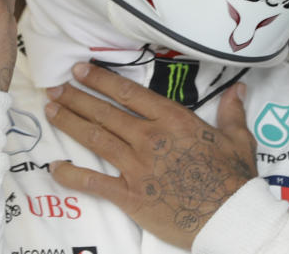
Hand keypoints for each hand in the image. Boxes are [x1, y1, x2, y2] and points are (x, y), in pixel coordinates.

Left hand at [45, 63, 256, 248]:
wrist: (231, 218)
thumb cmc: (234, 179)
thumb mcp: (238, 139)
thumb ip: (231, 112)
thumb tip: (238, 89)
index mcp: (172, 120)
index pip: (128, 93)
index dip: (101, 79)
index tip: (81, 69)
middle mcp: (149, 138)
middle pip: (105, 112)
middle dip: (76, 97)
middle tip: (55, 87)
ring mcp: (138, 167)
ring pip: (96, 138)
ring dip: (69, 122)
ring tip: (50, 110)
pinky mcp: (131, 196)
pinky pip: (94, 183)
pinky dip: (72, 175)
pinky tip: (54, 168)